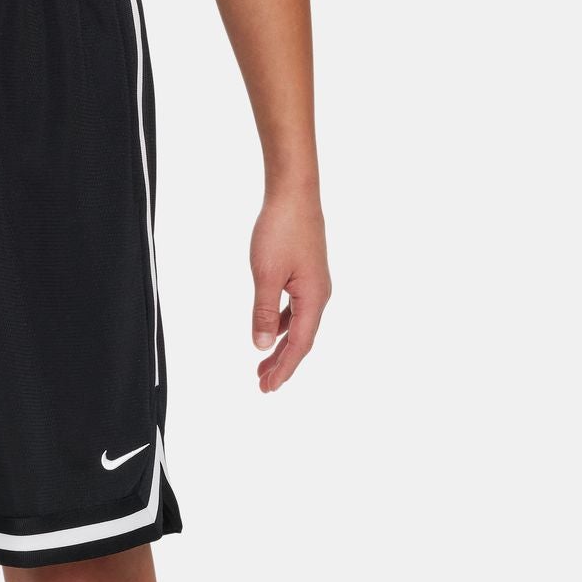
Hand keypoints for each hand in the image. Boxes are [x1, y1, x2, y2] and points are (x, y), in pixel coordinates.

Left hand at [249, 190, 330, 392]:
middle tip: (263, 386)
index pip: (299, 344)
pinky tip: (270, 332)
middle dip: (282, 364)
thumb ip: (263, 312)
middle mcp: (319, 295)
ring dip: (281, 346)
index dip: (283, 368)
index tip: (268, 388)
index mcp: (314, 298)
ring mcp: (314, 285)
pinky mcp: (307, 275)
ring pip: (298, 325)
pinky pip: (296, 310)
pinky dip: (282, 325)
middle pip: (301, 339)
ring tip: (263, 366)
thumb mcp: (266, 275)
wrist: (294, 194)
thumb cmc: (281, 230)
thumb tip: (262, 346)